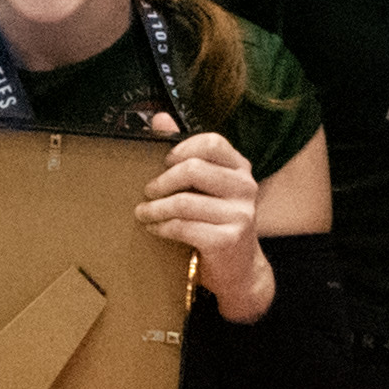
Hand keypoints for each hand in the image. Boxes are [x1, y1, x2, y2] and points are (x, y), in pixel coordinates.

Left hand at [138, 119, 271, 315]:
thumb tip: (160, 118)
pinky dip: (162, 227)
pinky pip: (184, 227)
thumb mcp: (208, 187)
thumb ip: (186, 152)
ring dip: (155, 208)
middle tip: (147, 191)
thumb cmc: (217, 223)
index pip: (212, 142)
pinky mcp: (228, 239)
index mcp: (241, 169)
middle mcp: (246, 187)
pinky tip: (154, 229)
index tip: (165, 161)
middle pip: (194, 169)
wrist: (240, 270)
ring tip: (142, 213)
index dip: (183, 148)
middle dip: (162, 181)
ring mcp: (240, 214)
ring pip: (184, 201)